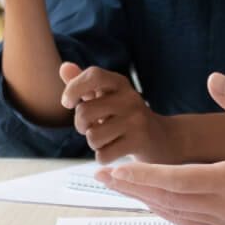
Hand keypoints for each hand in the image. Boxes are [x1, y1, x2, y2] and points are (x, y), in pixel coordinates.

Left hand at [59, 62, 175, 163]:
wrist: (161, 138)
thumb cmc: (124, 116)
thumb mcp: (106, 97)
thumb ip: (83, 84)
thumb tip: (63, 67)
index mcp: (119, 83)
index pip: (93, 75)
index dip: (73, 88)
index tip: (68, 103)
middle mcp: (130, 98)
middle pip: (84, 112)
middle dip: (80, 126)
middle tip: (90, 128)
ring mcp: (136, 119)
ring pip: (92, 137)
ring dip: (94, 143)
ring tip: (107, 138)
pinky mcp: (140, 140)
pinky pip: (103, 154)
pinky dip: (103, 157)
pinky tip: (114, 150)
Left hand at [96, 73, 224, 224]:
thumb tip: (213, 79)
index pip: (175, 181)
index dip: (140, 176)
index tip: (112, 171)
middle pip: (168, 202)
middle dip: (133, 189)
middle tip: (102, 178)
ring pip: (178, 217)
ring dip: (149, 202)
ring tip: (126, 188)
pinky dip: (172, 214)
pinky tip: (162, 204)